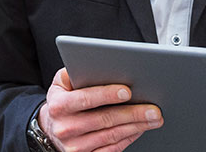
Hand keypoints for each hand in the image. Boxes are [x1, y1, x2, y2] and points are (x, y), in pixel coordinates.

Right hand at [38, 67, 162, 151]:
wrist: (51, 127)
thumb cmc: (63, 99)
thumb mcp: (62, 81)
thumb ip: (76, 70)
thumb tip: (99, 63)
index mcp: (58, 106)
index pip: (85, 99)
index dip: (107, 94)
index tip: (127, 91)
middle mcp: (65, 128)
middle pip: (104, 120)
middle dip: (132, 113)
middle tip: (153, 108)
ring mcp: (75, 146)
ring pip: (111, 136)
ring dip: (136, 127)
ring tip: (153, 118)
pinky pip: (111, 150)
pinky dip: (128, 138)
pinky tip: (140, 129)